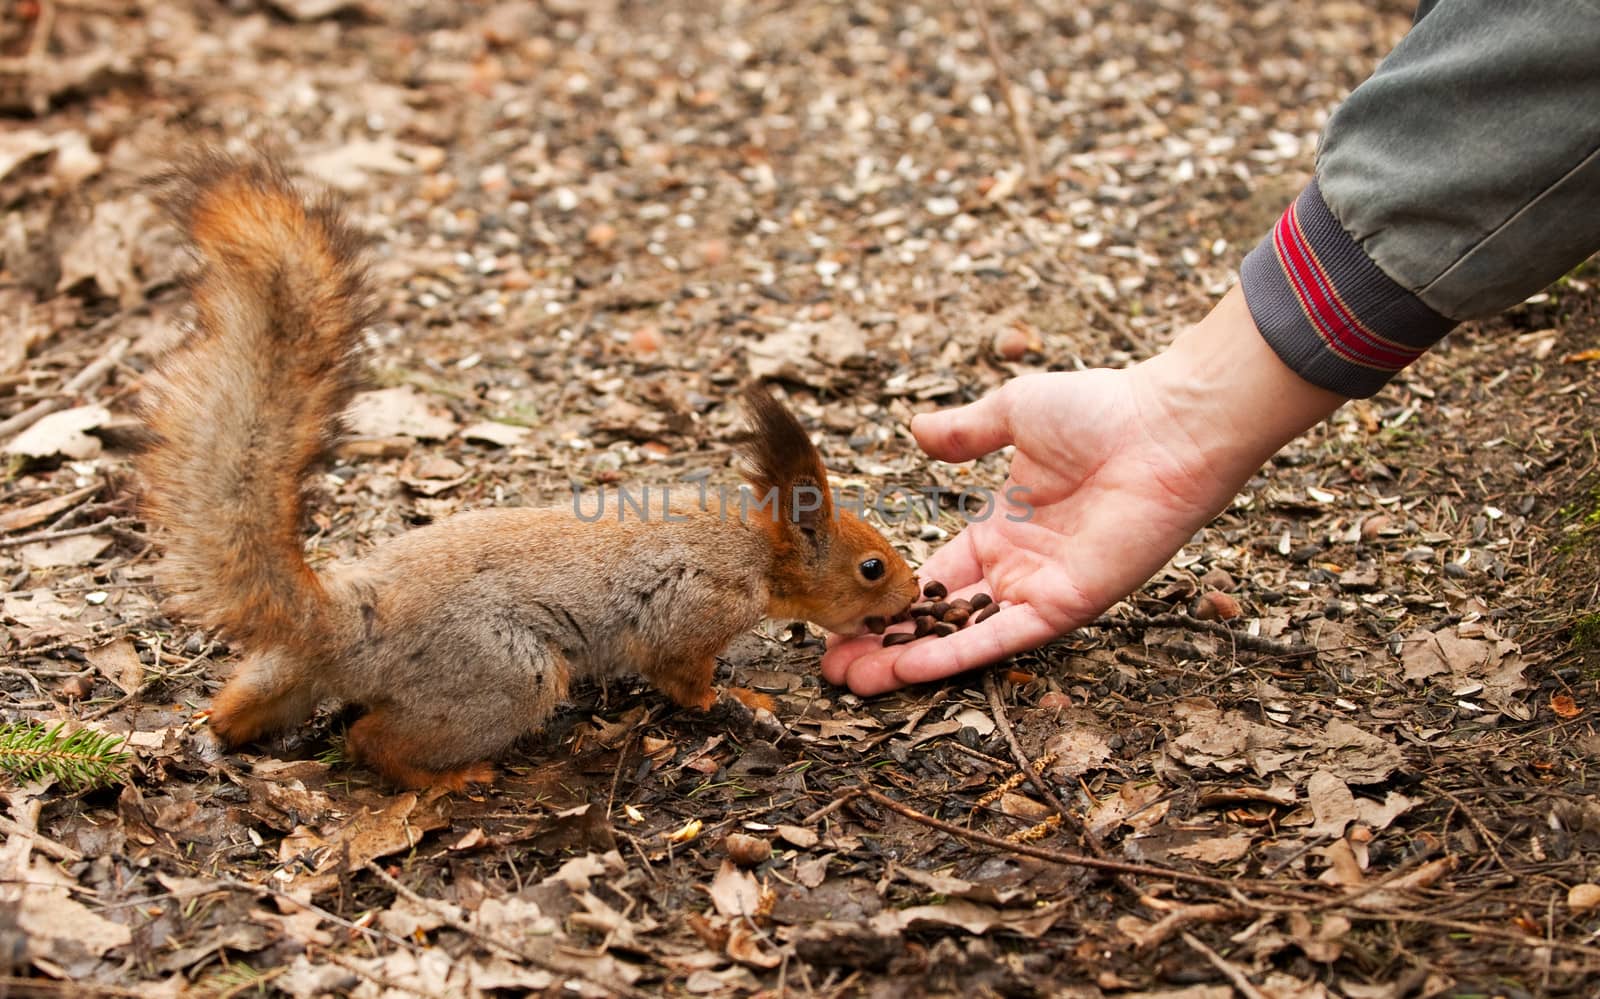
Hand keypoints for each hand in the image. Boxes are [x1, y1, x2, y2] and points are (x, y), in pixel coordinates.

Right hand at [821, 286, 1345, 694]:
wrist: (1167, 425)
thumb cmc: (1102, 409)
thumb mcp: (1013, 412)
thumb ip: (964, 433)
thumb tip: (917, 430)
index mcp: (1003, 528)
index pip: (935, 576)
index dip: (889, 597)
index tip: (845, 614)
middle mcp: (1017, 567)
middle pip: (937, 617)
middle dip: (884, 641)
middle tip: (832, 664)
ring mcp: (1039, 589)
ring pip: (959, 636)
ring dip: (905, 659)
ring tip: (849, 679)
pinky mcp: (1065, 604)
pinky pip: (1000, 639)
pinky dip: (951, 655)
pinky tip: (904, 667)